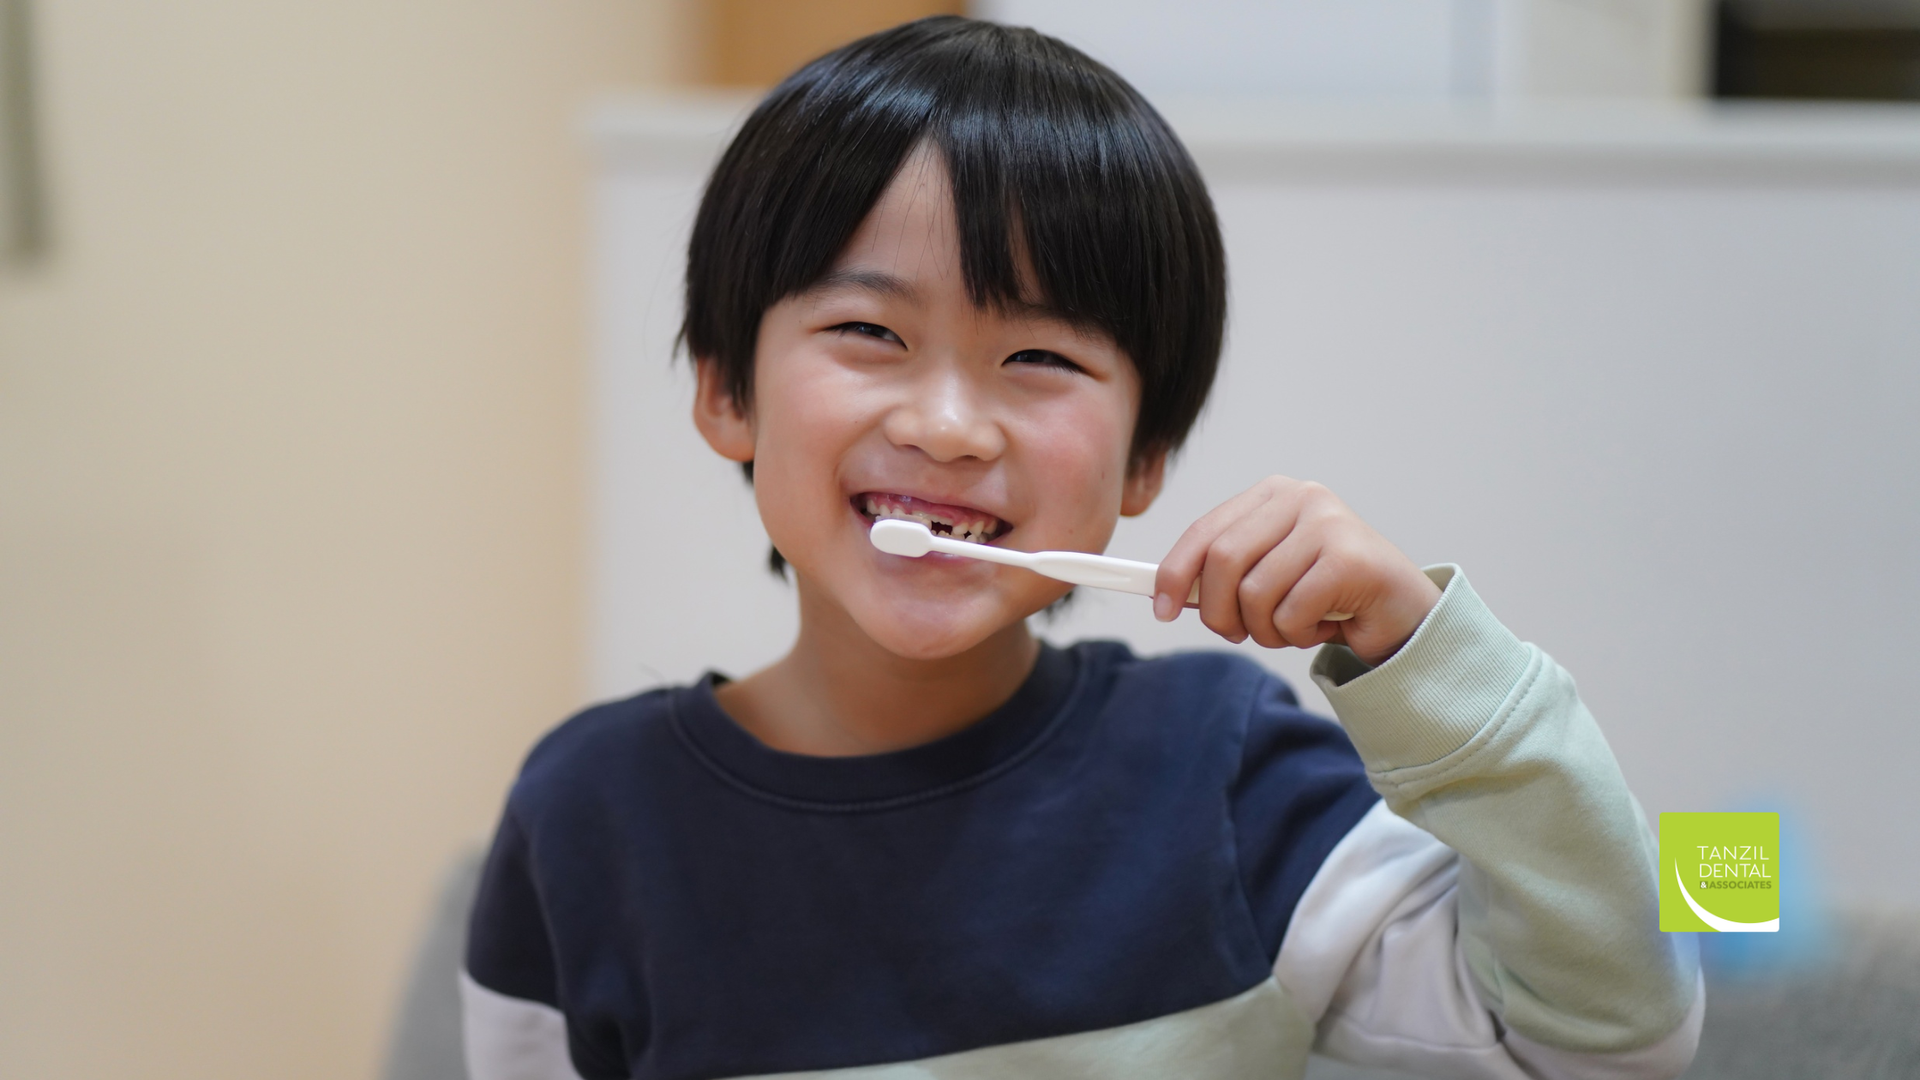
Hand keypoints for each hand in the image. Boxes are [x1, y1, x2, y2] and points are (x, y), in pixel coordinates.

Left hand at [1153, 477, 1442, 666]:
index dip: (1175, 572)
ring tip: (1296, 625)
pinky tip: (1325, 623)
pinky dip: (1298, 634)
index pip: (1205, 531)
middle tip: (1240, 633)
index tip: (1160, 609)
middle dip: (1220, 612)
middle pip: (1222, 562)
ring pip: (1254, 594)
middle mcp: (1299, 497)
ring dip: (1267, 630)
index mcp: (1272, 495)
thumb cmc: (1328, 596)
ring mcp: (1327, 523)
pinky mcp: (1348, 557)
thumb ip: (1223, 574)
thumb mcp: (1267, 575)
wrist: (1402, 613)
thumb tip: (1164, 591)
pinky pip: (1290, 613)